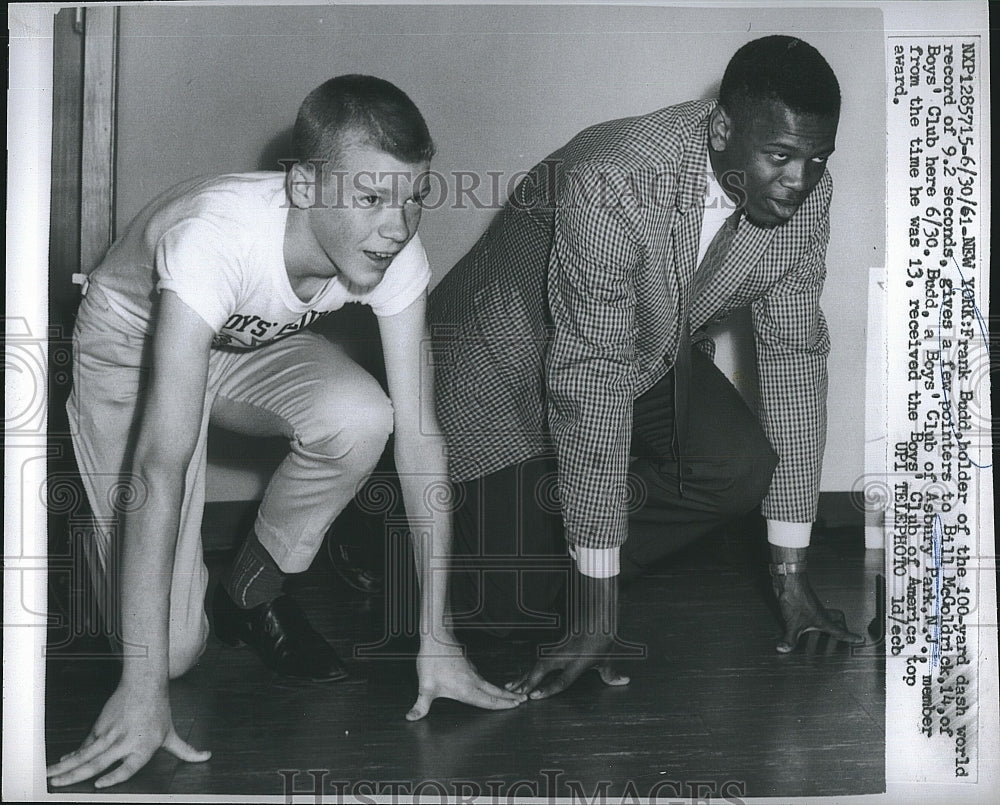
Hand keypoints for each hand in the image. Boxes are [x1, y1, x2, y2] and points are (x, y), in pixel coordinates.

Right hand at [46, 683, 209, 787]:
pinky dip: (73, 754)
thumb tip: (207, 757)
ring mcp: (110, 733)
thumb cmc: (159, 712)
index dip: (114, 777)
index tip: (100, 785)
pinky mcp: (101, 726)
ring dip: (66, 765)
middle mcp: (126, 742)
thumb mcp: (172, 735)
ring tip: (51, 774)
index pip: (127, 767)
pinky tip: (63, 761)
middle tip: (57, 784)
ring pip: (85, 752)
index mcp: (144, 748)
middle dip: (75, 776)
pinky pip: (85, 744)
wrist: (145, 684)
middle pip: (97, 762)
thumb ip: (186, 751)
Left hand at [406, 638, 526, 720]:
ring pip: (490, 685)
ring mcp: (472, 672)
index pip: (488, 701)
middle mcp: (473, 681)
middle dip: (509, 698)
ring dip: (502, 691)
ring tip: (513, 695)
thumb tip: (410, 718)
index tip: (516, 706)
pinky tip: (489, 686)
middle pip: (495, 692)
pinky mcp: (469, 665)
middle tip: (524, 700)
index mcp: (467, 689)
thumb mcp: (425, 686)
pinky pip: (484, 678)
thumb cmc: (432, 662)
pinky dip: (492, 684)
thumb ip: (420, 705)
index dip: (502, 706)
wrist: (436, 637)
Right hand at [506, 568, 631, 699]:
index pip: (561, 680)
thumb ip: (612, 674)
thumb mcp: (609, 658)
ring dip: (523, 677)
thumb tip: (624, 681)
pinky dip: (527, 671)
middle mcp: (564, 657)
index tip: (534, 696)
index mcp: (578, 662)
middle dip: (528, 682)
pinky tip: (520, 678)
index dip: (547, 689)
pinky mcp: (553, 649)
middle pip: (542, 670)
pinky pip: (538, 662)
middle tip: (515, 693)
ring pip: (536, 665)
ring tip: (509, 686)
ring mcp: (557, 652)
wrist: (596, 618)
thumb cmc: (602, 639)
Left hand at [770, 546, 863, 652]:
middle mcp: (820, 613)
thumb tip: (785, 649)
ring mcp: (812, 606)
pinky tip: (802, 622)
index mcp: (823, 620)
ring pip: (825, 615)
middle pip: (837, 619)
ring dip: (825, 623)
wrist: (788, 580)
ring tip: (821, 632)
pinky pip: (812, 612)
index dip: (849, 637)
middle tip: (843, 634)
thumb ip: (790, 638)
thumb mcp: (793, 624)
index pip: (839, 631)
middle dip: (842, 626)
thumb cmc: (796, 597)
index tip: (859, 639)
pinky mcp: (803, 602)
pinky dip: (811, 619)